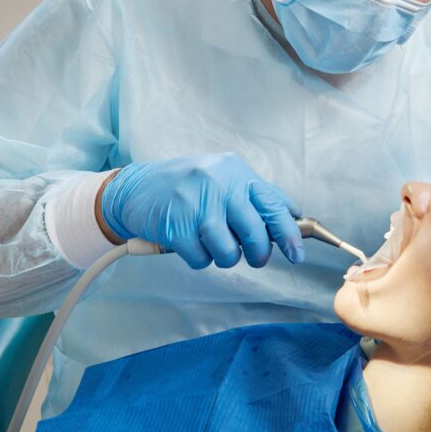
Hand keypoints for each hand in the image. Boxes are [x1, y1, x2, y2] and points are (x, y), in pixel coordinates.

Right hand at [98, 153, 303, 268]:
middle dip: (258, 254)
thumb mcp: (222, 178)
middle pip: (255, 233)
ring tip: (210, 243)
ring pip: (229, 252)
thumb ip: (254, 196)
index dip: (288, 234)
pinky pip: (201, 259)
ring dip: (223, 257)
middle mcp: (218, 184)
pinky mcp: (176, 227)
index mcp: (235, 172)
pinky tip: (188, 243)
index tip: (297, 255)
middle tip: (254, 258)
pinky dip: (198, 259)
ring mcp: (196, 205)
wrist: (133, 189)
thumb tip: (292, 216)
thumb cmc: (185, 187)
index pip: (272, 205)